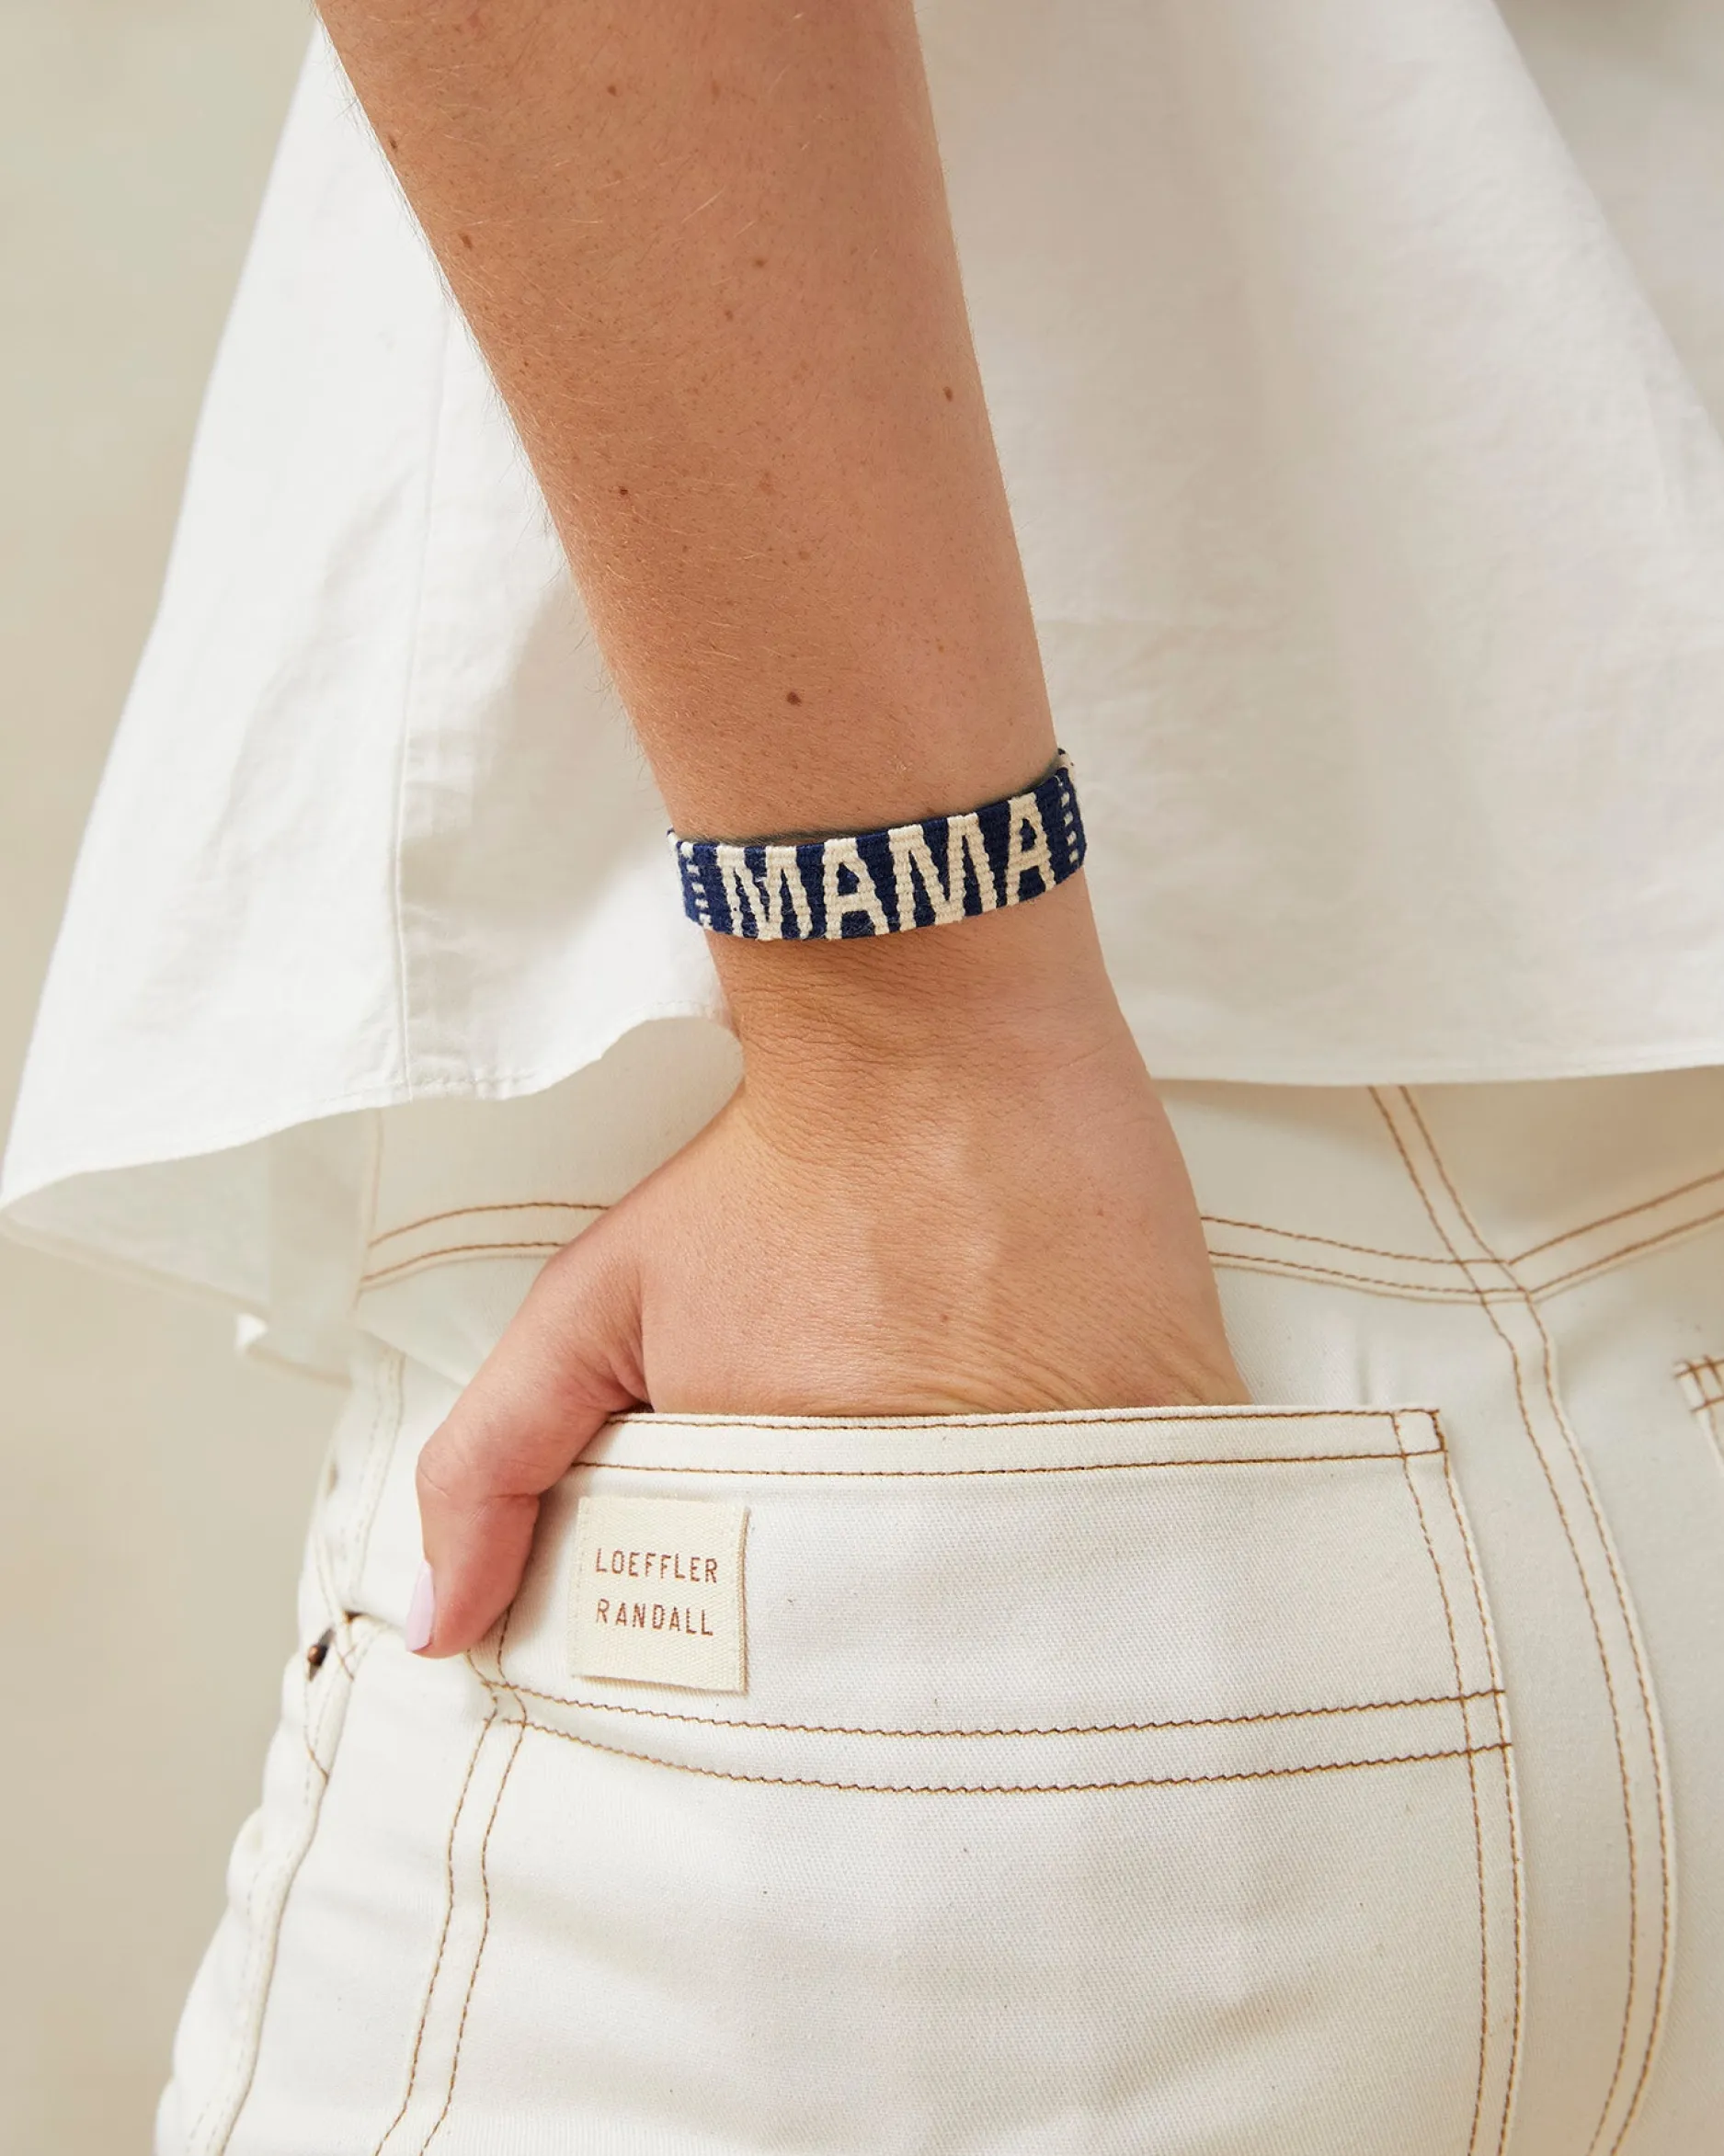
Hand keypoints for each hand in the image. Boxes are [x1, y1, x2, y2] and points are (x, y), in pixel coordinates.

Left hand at [408, 886, 1245, 1654]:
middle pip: (953, 1661)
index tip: (839, 1707)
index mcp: (805, 1514)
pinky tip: (1131, 1532)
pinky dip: (1149, 1546)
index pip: (817, 1686)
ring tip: (1041, 1605)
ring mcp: (1076, 1455)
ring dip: (1052, 1615)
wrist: (924, 1032)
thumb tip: (439, 1630)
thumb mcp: (593, 1309)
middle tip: (942, 1678)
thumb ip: (497, 1464)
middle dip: (937, 1677)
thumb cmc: (764, 1171)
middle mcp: (950, 1503)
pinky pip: (1171, 1531)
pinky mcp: (1179, 1398)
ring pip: (1071, 1604)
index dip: (826, 1701)